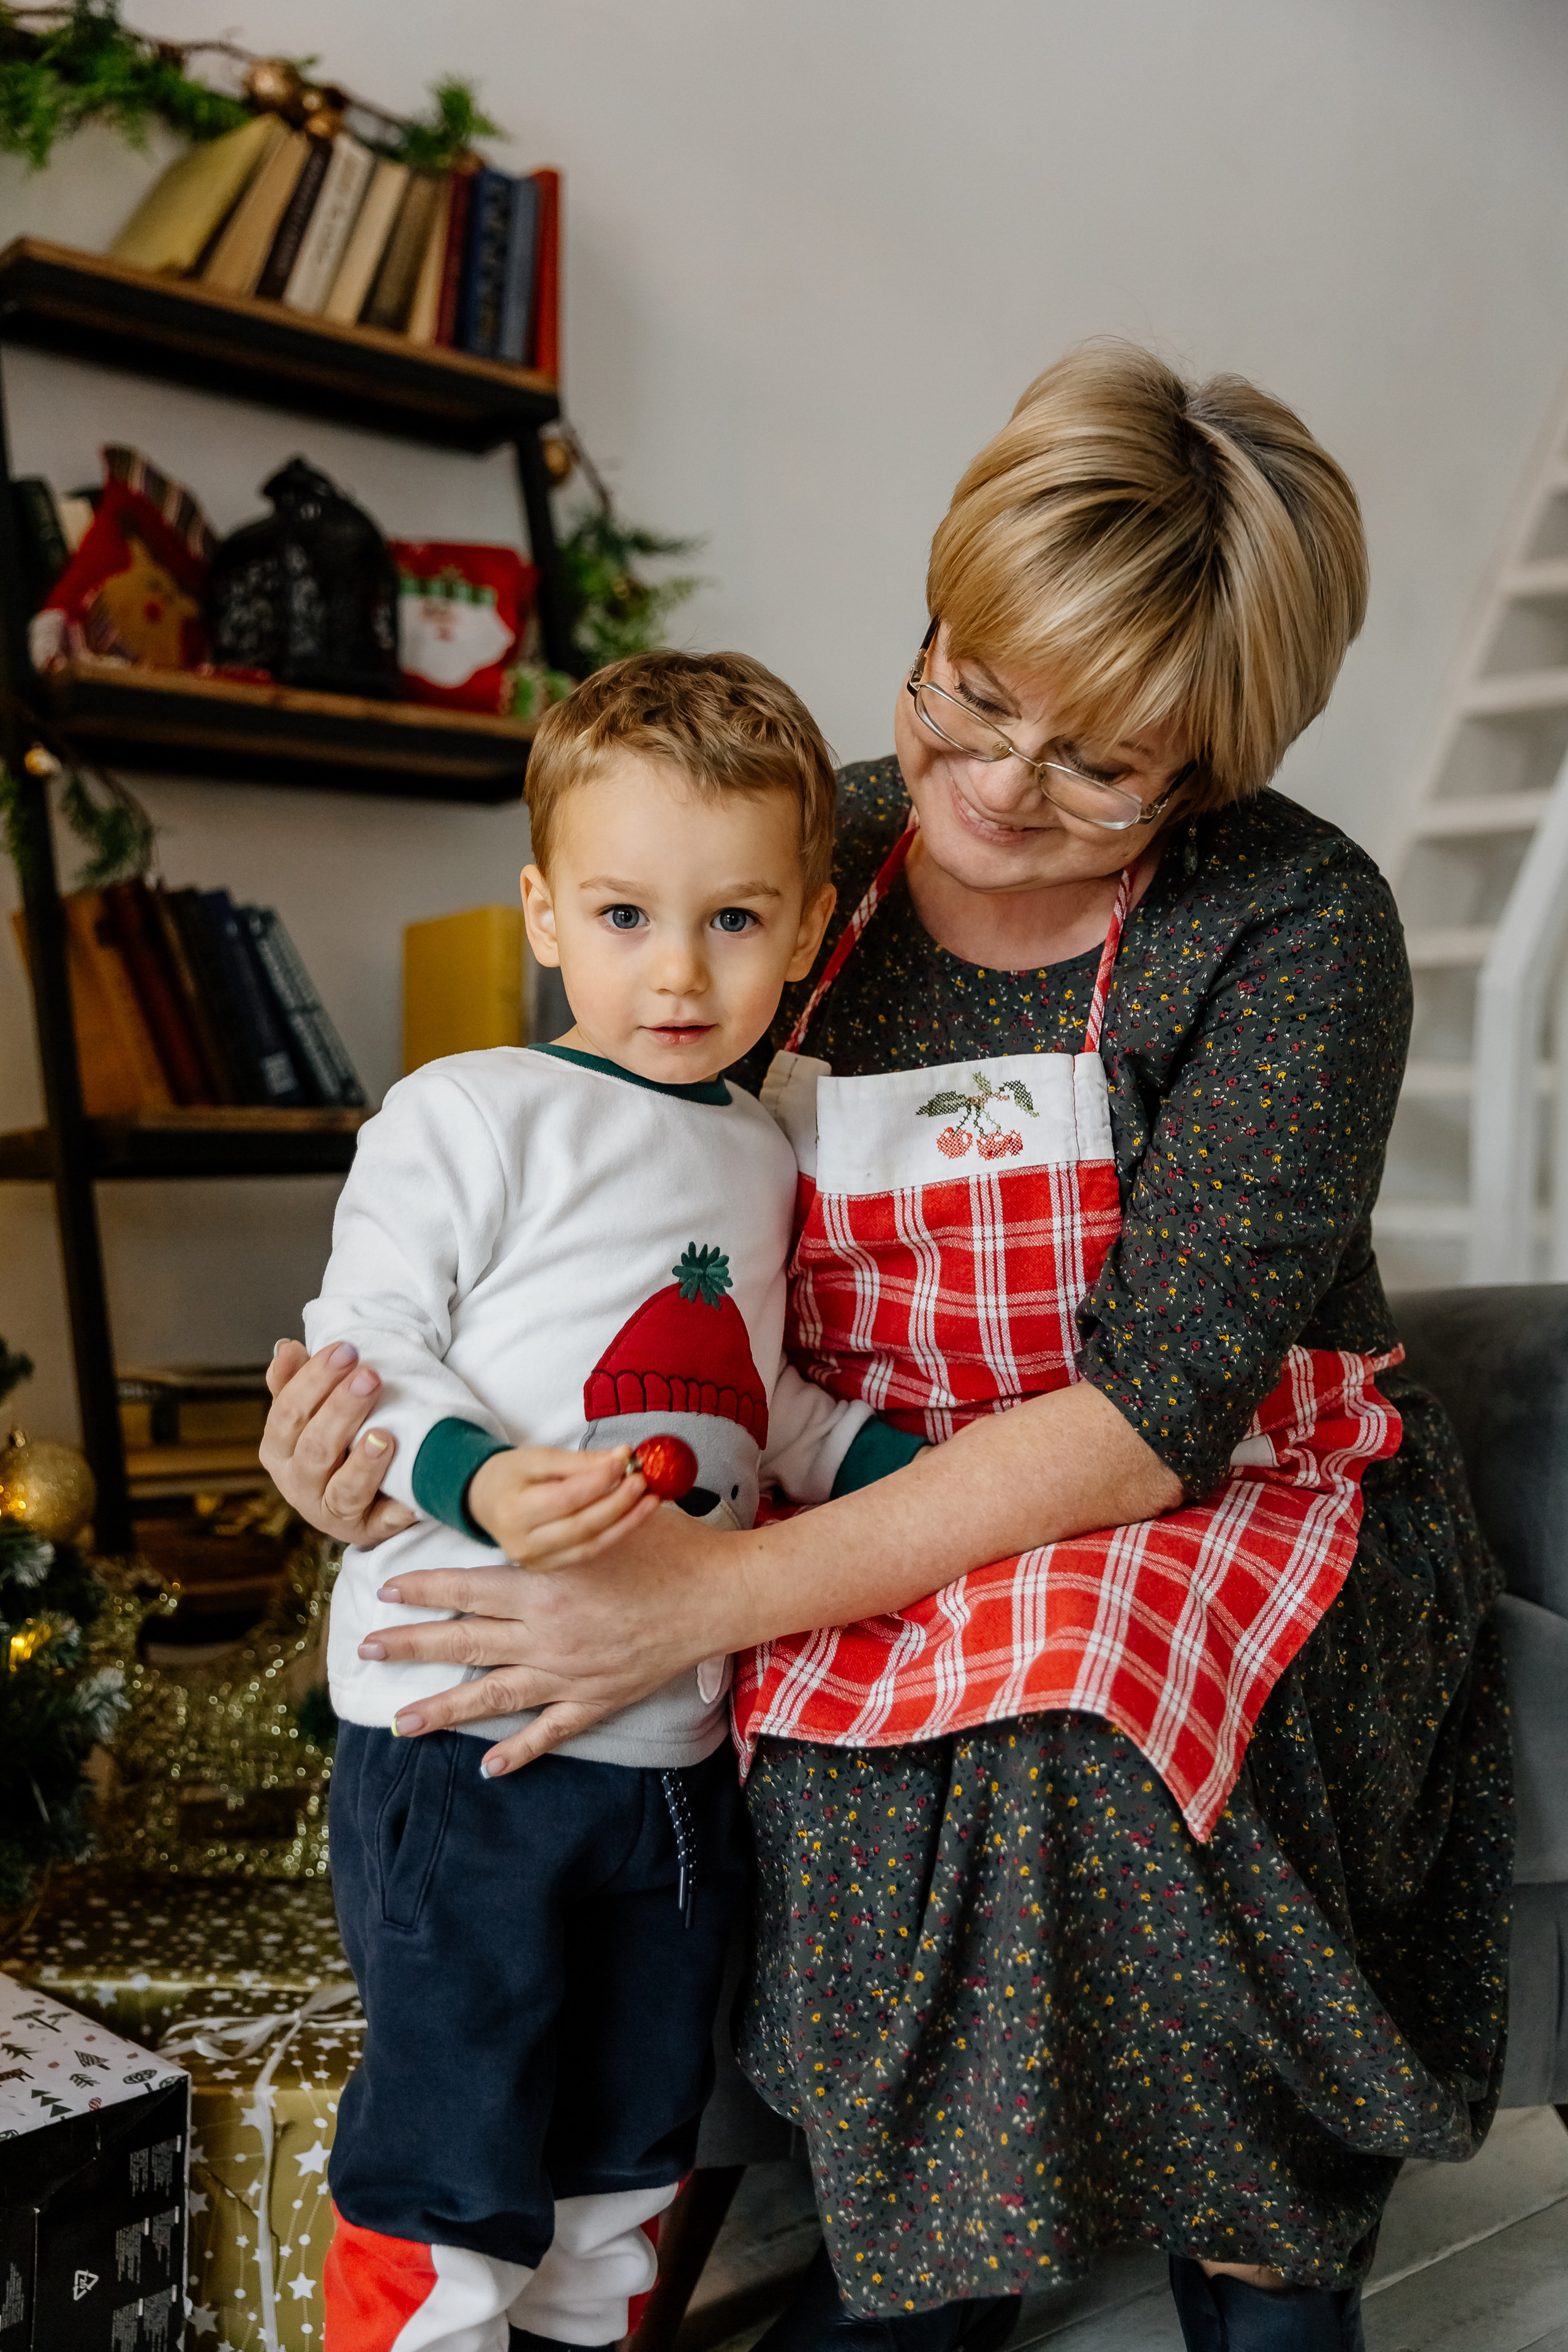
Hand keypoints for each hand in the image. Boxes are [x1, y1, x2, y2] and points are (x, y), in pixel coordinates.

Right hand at [261, 1340, 414, 1548]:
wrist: (360, 1497)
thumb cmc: (334, 1442)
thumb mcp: (311, 1411)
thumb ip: (296, 1381)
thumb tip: (286, 1348)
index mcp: (279, 1449)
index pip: (288, 1412)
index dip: (314, 1380)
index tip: (345, 1349)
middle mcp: (297, 1483)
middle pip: (315, 1448)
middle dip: (342, 1410)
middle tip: (370, 1377)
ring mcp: (329, 1512)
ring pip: (342, 1490)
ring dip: (364, 1463)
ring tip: (385, 1435)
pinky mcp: (364, 1531)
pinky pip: (379, 1521)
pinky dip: (394, 1509)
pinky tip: (411, 1492)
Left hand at [357, 1504, 739, 1772]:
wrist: (720, 1594)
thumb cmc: (669, 1543)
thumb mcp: (610, 1511)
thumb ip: (565, 1504)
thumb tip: (533, 1476)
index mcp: (545, 1584)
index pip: (467, 1587)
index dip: (424, 1589)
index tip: (387, 1591)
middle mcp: (548, 1634)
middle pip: (464, 1643)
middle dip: (410, 1646)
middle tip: (367, 1650)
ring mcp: (570, 1674)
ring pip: (493, 1696)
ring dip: (443, 1711)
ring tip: (400, 1724)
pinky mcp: (597, 1700)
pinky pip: (549, 1732)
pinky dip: (518, 1752)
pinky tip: (488, 1767)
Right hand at [466, 1444, 658, 1566]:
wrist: (486, 1502)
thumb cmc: (512, 1475)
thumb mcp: (538, 1458)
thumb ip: (579, 1461)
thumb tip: (623, 1456)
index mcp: (514, 1511)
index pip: (564, 1499)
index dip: (598, 1482)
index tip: (625, 1462)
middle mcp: (523, 1544)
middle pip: (581, 1527)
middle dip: (618, 1504)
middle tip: (643, 1481)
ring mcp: (537, 1562)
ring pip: (591, 1546)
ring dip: (627, 1523)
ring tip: (652, 1499)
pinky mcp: (551, 1568)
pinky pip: (590, 1554)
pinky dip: (616, 1534)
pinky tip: (636, 1515)